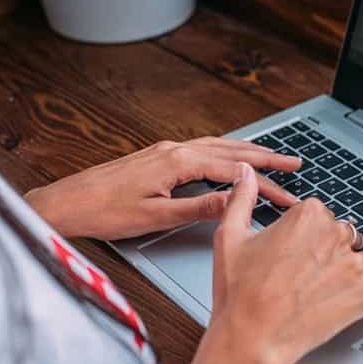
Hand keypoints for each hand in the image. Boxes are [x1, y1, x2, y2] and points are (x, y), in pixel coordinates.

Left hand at [24, 137, 301, 240]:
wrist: (67, 203)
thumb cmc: (104, 212)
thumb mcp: (156, 216)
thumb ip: (197, 208)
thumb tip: (233, 201)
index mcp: (177, 162)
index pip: (233, 172)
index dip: (265, 184)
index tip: (289, 195)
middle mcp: (173, 150)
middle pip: (230, 151)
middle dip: (265, 158)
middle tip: (295, 164)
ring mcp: (164, 151)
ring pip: (217, 146)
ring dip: (246, 152)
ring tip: (271, 158)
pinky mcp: (156, 157)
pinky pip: (201, 149)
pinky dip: (224, 152)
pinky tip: (228, 159)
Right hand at [208, 163, 362, 363]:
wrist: (253, 334)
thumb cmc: (240, 291)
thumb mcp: (230, 235)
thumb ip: (242, 199)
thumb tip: (245, 174)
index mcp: (306, 216)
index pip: (321, 214)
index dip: (314, 230)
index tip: (308, 241)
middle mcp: (334, 235)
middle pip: (348, 233)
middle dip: (342, 246)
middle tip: (331, 263)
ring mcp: (353, 265)